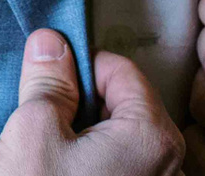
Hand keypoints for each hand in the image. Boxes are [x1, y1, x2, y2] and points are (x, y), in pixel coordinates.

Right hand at [0, 28, 182, 175]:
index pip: (121, 71)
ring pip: (120, 143)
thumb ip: (48, 80)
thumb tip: (50, 42)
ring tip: (50, 153)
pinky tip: (60, 173)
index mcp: (153, 136)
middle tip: (46, 120)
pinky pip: (120, 170)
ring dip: (86, 139)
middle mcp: (171, 167)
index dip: (78, 67)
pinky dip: (93, 164)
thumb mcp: (34, 129)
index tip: (49, 76)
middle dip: (82, 105)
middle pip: (124, 108)